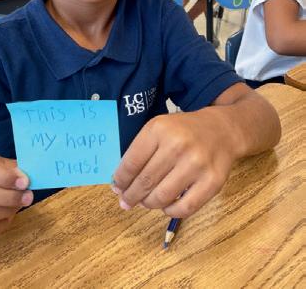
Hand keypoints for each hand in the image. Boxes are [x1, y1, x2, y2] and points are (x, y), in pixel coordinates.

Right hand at [0, 150, 33, 239]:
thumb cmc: (2, 174)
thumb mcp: (10, 166)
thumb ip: (17, 171)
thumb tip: (23, 179)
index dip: (6, 177)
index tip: (24, 183)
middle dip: (9, 198)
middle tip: (27, 197)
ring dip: (7, 211)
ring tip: (17, 205)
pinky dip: (0, 226)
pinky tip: (6, 217)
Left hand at [112, 110, 235, 217]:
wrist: (222, 130)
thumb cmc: (183, 131)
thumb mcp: (159, 128)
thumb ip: (140, 151)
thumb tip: (120, 183)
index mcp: (159, 129)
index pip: (131, 162)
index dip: (121, 180)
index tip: (117, 188)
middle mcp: (178, 146)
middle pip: (145, 181)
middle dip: (131, 195)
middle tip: (126, 201)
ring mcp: (197, 165)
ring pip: (162, 197)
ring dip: (148, 204)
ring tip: (145, 202)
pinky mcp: (212, 182)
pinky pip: (184, 208)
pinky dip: (170, 211)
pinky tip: (165, 206)